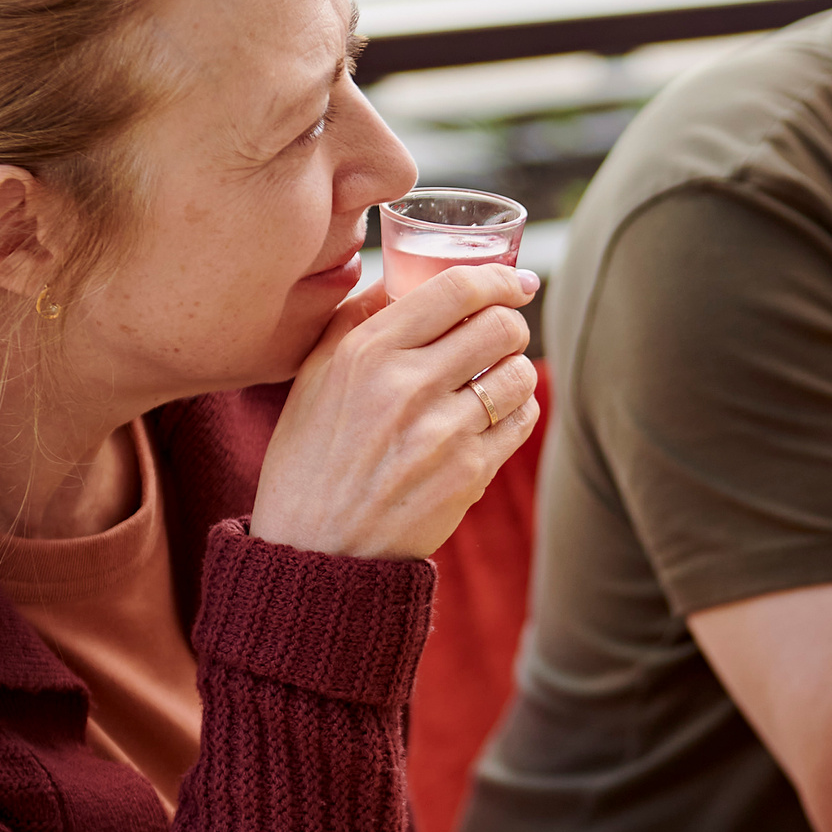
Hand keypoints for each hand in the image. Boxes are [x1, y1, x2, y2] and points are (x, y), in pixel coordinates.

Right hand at [250, 264, 540, 559]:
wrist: (313, 554)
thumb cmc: (309, 460)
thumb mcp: (312, 377)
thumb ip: (354, 320)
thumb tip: (400, 280)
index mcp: (366, 353)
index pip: (455, 289)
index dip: (499, 277)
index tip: (515, 281)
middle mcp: (406, 387)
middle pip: (501, 325)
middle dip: (511, 323)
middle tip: (502, 334)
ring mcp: (442, 433)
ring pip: (519, 372)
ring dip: (515, 369)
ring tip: (494, 379)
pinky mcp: (469, 474)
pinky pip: (522, 420)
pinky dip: (518, 409)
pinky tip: (495, 415)